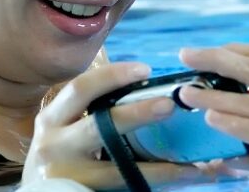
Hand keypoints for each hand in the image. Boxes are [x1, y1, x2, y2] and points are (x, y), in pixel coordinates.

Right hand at [23, 62, 211, 188]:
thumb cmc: (59, 154)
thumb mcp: (63, 127)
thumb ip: (91, 109)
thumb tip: (141, 82)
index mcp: (52, 119)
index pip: (81, 89)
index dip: (112, 76)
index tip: (145, 69)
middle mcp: (54, 146)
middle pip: (99, 126)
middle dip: (136, 114)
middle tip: (169, 105)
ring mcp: (69, 175)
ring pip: (119, 170)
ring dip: (161, 168)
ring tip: (196, 165)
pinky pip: (128, 189)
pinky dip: (160, 185)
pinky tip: (186, 179)